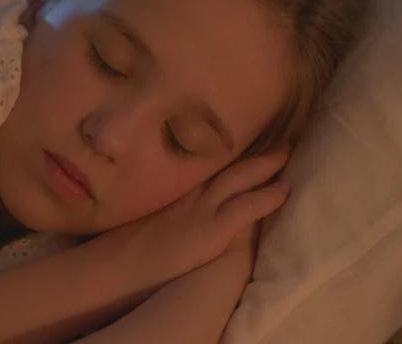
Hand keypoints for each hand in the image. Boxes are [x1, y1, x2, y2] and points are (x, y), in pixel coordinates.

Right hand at [96, 149, 290, 290]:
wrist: (115, 266)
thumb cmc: (122, 245)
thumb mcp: (142, 211)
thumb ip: (160, 201)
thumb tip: (170, 200)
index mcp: (174, 188)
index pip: (206, 162)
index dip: (228, 149)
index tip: (247, 134)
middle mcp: (189, 192)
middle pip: (226, 162)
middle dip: (253, 149)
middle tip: (277, 135)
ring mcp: (200, 209)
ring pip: (240, 178)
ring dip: (266, 164)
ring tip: (286, 151)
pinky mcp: (210, 230)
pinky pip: (245, 209)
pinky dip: (266, 198)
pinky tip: (285, 192)